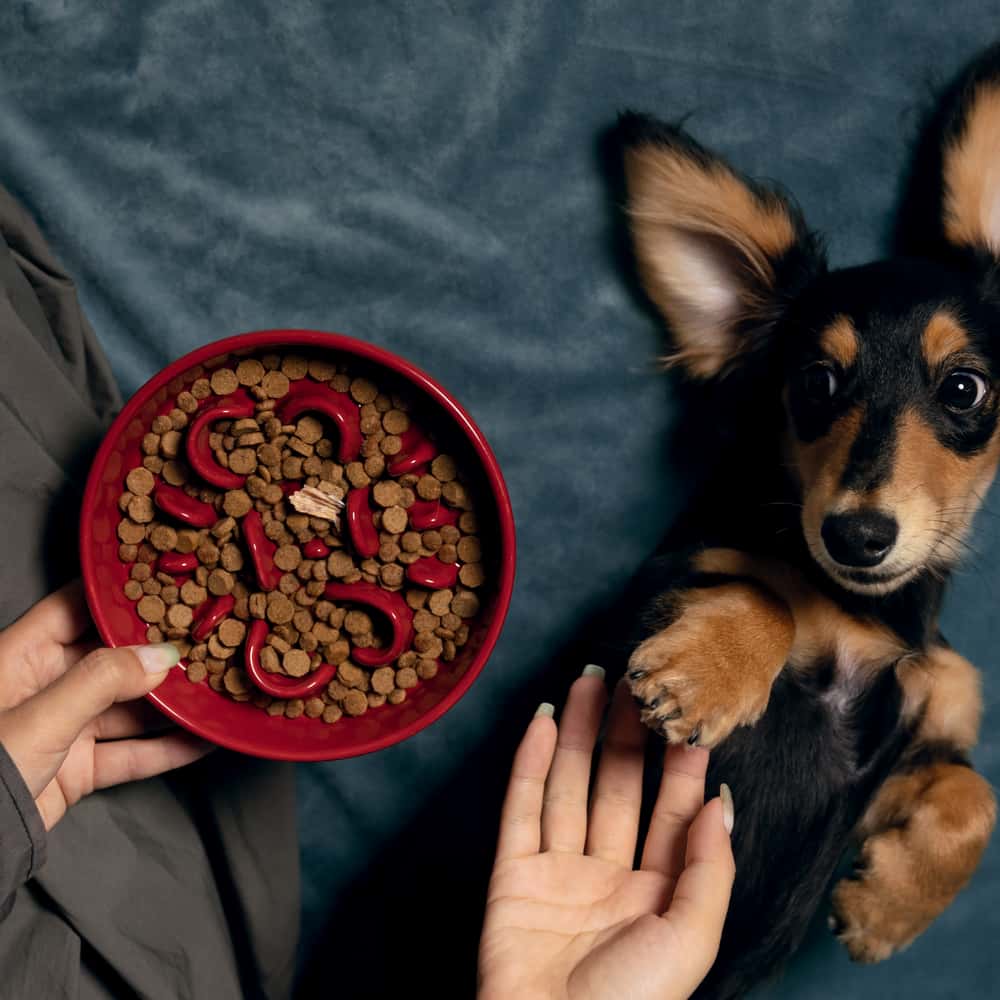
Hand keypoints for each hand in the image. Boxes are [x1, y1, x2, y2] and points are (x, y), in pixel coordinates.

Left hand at [0, 580, 212, 828]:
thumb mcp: (40, 717)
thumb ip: (101, 681)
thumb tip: (160, 655)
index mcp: (20, 658)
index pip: (73, 610)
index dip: (116, 596)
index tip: (163, 587)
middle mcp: (44, 687)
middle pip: (110, 658)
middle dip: (156, 651)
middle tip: (203, 637)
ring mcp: (64, 728)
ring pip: (127, 705)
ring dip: (169, 701)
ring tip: (213, 687)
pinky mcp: (78, 767)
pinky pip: (130, 752)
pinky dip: (167, 748)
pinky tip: (202, 738)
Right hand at [478, 669, 734, 999]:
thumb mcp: (690, 938)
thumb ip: (709, 868)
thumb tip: (720, 801)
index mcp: (657, 891)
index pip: (671, 811)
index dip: (678, 762)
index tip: (683, 710)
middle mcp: (609, 873)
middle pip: (618, 786)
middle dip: (625, 734)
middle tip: (631, 680)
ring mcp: (559, 871)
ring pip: (570, 785)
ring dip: (578, 732)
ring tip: (589, 681)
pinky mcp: (513, 874)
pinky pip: (522, 807)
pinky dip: (531, 762)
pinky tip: (543, 721)